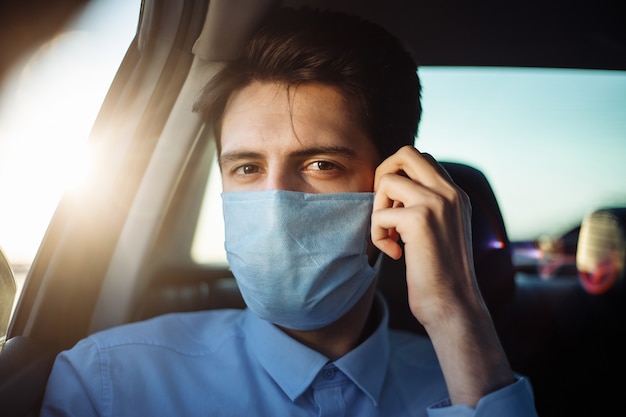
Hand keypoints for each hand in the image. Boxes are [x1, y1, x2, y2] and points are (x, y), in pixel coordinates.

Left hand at [371, 145, 475, 326]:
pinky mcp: (420, 219)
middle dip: (383, 175)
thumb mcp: (441, 230)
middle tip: (384, 208)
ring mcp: (437, 202)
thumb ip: (427, 205)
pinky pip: (379, 214)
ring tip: (390, 236)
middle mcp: (451, 192)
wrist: (454, 305)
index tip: (396, 209)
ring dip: (378, 209)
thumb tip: (391, 186)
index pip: (421, 159)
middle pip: (406, 152)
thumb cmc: (440, 274)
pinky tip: (395, 254)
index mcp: (457, 194)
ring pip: (387, 180)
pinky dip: (378, 235)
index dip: (398, 177)